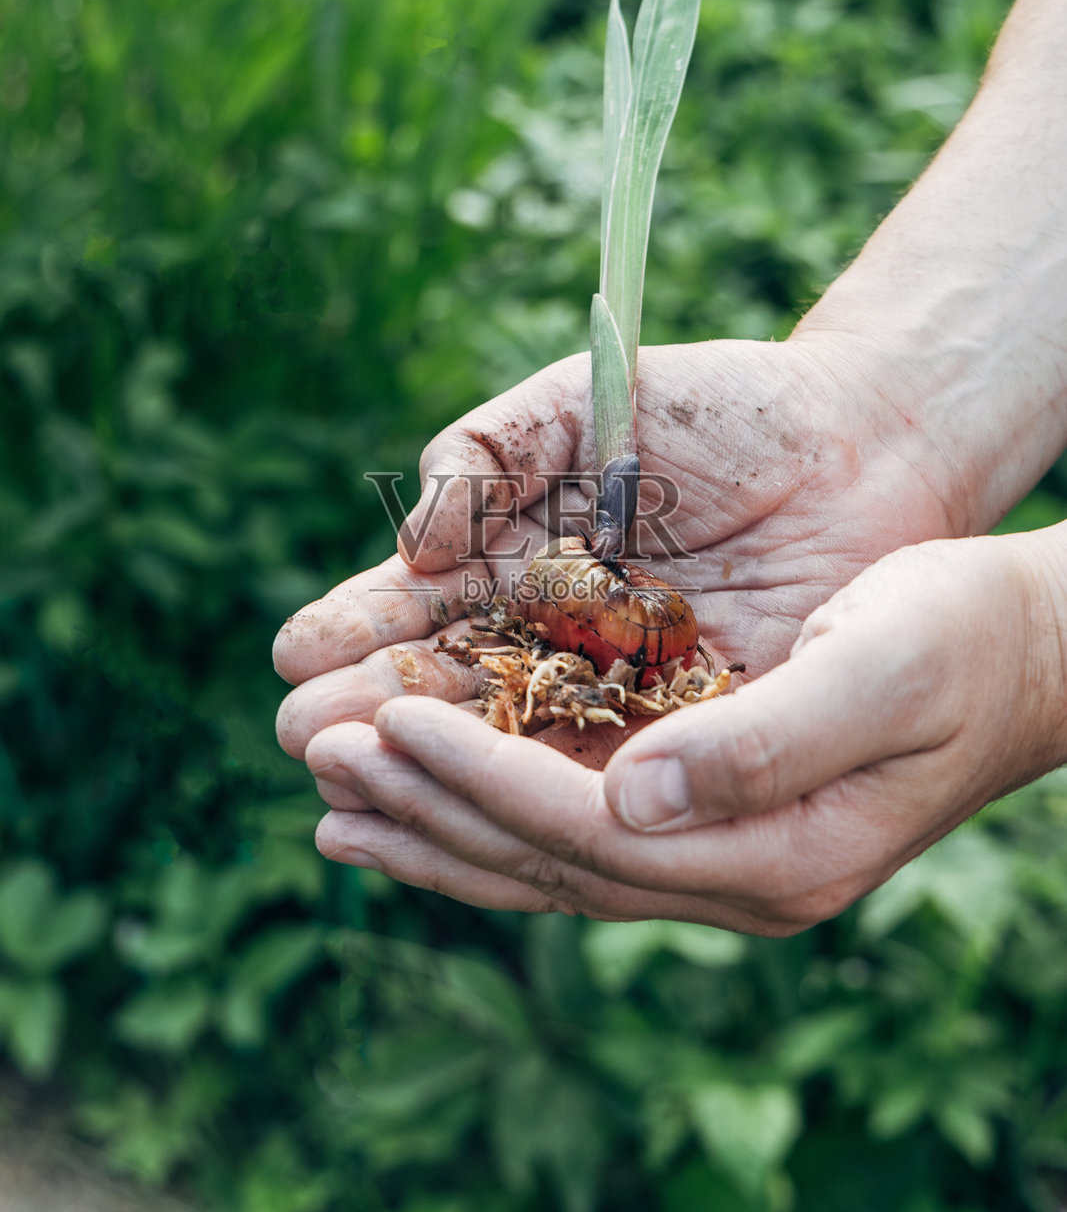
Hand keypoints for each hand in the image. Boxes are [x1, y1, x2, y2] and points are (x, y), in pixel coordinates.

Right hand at [276, 330, 974, 915]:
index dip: (355, 630)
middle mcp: (552, 637)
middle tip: (306, 740)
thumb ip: (490, 448)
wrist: (861, 439)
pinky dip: (553, 794)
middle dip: (373, 714)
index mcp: (515, 558)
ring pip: (515, 741)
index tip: (295, 655)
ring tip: (359, 785)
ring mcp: (618, 689)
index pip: (417, 605)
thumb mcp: (584, 399)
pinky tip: (492, 813)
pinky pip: (616, 768)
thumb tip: (411, 539)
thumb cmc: (720, 407)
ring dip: (441, 768)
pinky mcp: (692, 728)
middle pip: (447, 687)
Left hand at [303, 528, 1066, 932]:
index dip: (481, 778)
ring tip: (335, 806)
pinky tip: (427, 799)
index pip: (590, 831)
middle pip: (549, 861)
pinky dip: (491, 816)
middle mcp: (739, 879)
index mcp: (778, 854)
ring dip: (438, 827)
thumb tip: (635, 796)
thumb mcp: (881, 669)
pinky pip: (576, 838)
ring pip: (549, 862)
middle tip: (319, 759)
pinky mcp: (709, 827)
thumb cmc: (959, 635)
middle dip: (429, 808)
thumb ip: (766, 742)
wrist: (1020, 654)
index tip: (388, 726)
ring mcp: (723, 864)